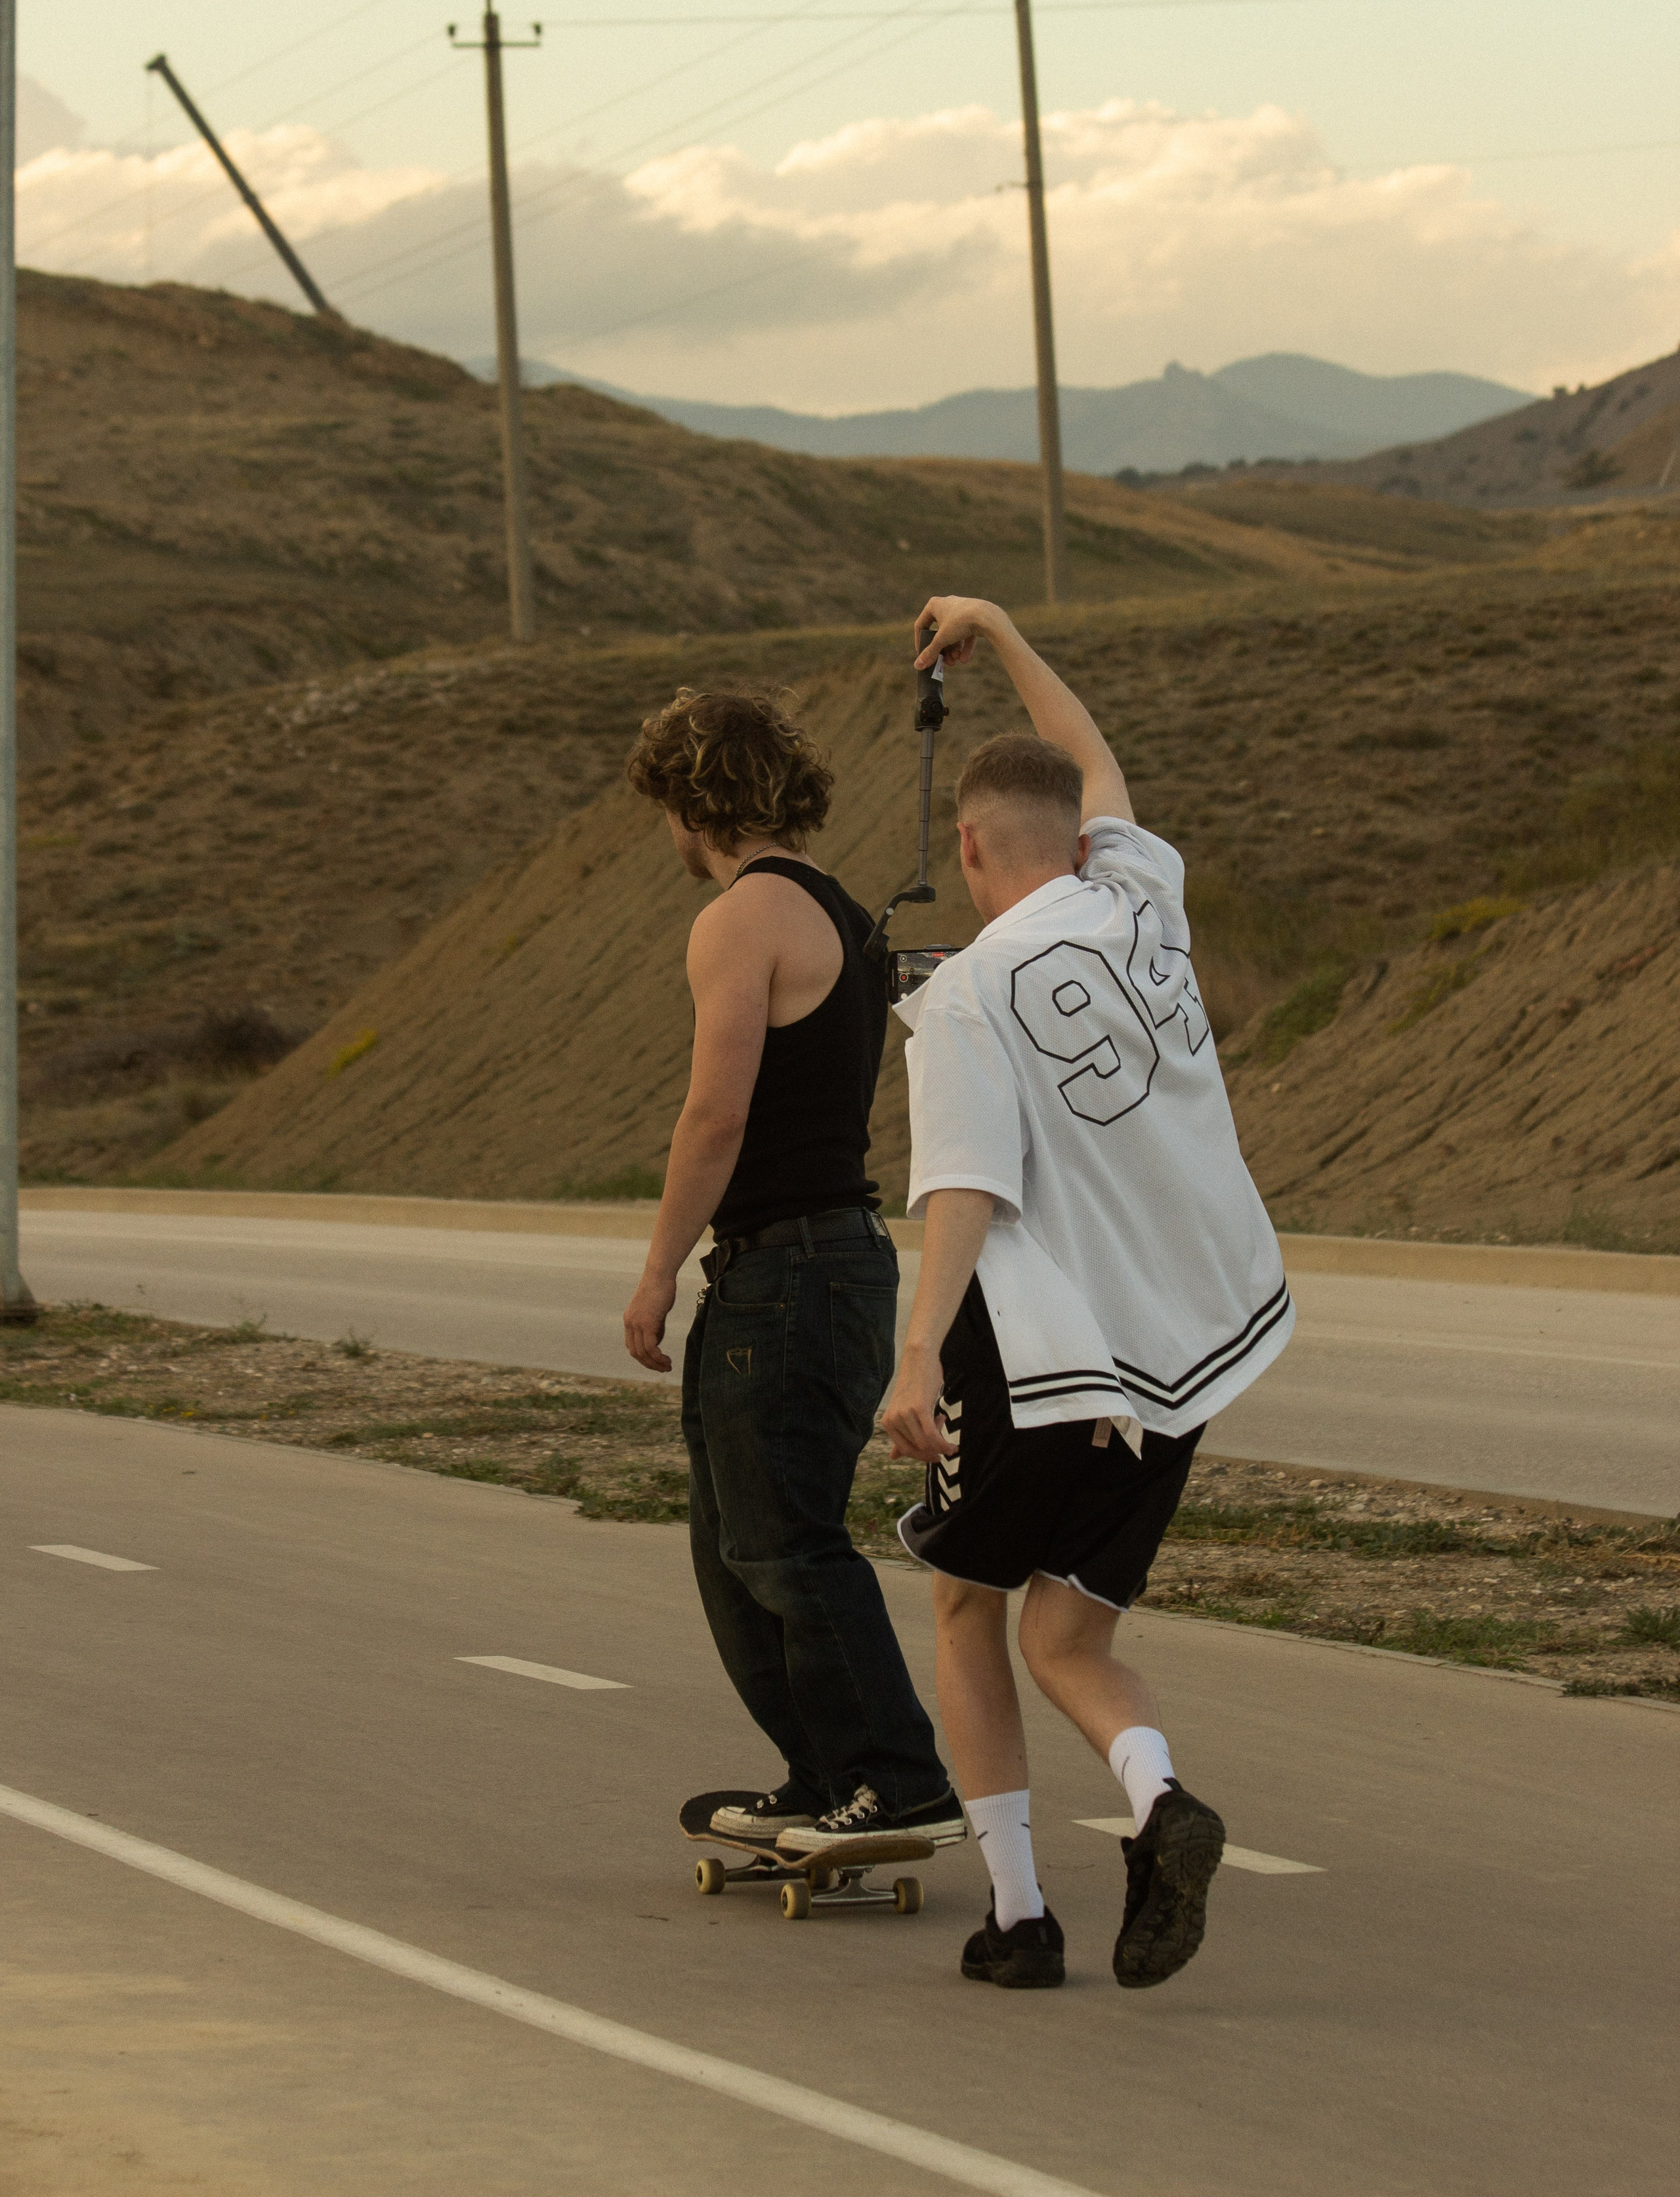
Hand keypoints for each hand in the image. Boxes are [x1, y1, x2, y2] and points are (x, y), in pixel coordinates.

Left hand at [624, 1269, 677, 1371]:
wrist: (660, 1275)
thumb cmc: (660, 1289)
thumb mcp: (655, 1311)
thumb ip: (654, 1326)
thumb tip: (657, 1342)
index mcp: (629, 1321)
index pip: (632, 1346)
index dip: (643, 1358)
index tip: (656, 1362)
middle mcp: (630, 1324)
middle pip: (635, 1353)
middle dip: (649, 1364)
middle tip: (663, 1368)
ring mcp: (637, 1324)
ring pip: (642, 1353)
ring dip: (655, 1363)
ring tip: (667, 1366)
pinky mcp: (647, 1323)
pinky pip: (651, 1347)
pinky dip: (658, 1357)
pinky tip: (667, 1359)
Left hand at [883, 1343, 956, 1462]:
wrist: (919, 1359)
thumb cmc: (915, 1385)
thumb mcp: (905, 1411)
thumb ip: (900, 1434)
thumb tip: (892, 1457)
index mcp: (887, 1422)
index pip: (904, 1450)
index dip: (922, 1456)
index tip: (936, 1457)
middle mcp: (892, 1419)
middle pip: (916, 1448)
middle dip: (934, 1450)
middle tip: (946, 1445)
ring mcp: (904, 1414)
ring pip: (925, 1443)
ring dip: (941, 1445)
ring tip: (949, 1438)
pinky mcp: (918, 1408)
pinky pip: (932, 1435)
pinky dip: (943, 1444)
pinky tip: (951, 1446)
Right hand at [913, 596, 1005, 671]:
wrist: (986, 616)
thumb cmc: (960, 622)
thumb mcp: (942, 639)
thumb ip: (930, 653)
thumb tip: (918, 666)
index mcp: (934, 605)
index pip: (921, 625)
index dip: (920, 642)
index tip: (922, 655)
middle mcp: (947, 605)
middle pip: (939, 632)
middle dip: (942, 650)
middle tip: (944, 662)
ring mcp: (961, 610)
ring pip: (953, 634)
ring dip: (953, 650)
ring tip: (956, 661)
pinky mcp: (973, 616)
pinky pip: (966, 633)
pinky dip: (964, 646)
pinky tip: (965, 659)